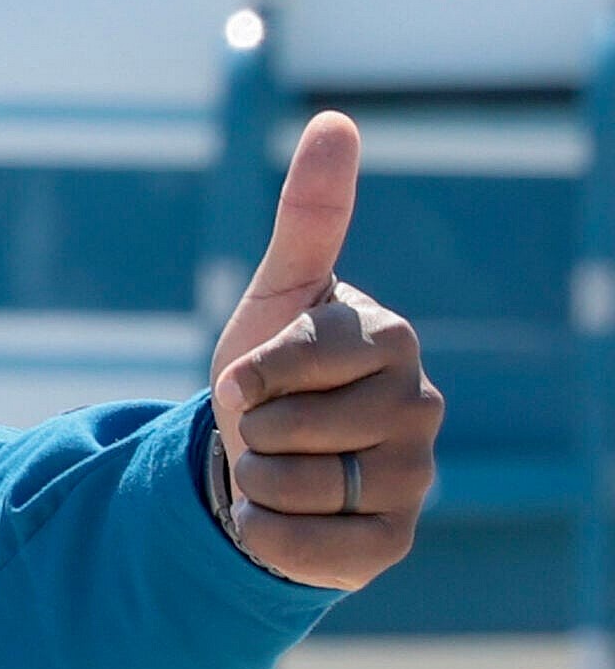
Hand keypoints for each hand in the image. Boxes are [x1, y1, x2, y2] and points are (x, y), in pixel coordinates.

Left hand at [207, 112, 443, 589]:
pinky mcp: (391, 543)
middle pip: (288, 426)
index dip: (249, 372)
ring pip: (294, 486)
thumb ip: (309, 215)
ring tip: (278, 465)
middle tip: (269, 425)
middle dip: (250, 427)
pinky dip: (266, 532)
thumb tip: (338, 120)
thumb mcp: (279, 293)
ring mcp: (414, 480)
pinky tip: (280, 514)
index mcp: (393, 341)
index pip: (292, 357)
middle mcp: (419, 409)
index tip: (254, 375)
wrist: (263, 458)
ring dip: (257, 478)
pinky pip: (305, 548)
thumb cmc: (274, 369)